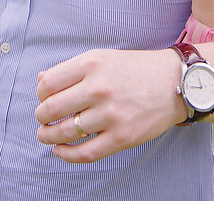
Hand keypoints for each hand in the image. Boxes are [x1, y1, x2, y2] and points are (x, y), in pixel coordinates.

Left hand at [35, 48, 184, 162]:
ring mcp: (110, 114)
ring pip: (65, 131)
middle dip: (41, 116)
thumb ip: (71, 69)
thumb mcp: (102, 58)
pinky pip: (85, 152)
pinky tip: (60, 150)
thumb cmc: (135, 69)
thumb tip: (41, 81)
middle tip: (42, 118)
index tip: (43, 98)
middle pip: (52, 108)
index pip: (49, 83)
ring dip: (48, 136)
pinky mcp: (121, 137)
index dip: (40, 94)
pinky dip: (66, 155)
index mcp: (92, 63)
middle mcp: (98, 88)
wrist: (173, 83)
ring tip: (45, 135)